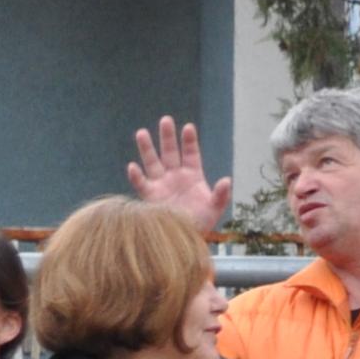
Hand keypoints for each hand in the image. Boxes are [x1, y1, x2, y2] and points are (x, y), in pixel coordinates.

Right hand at [126, 118, 232, 233]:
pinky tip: (132, 167)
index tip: (188, 127)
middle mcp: (175, 176)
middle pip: (170, 153)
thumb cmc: (202, 222)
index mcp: (192, 175)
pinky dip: (136, 176)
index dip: (189, 141)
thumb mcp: (215, 209)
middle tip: (165, 120)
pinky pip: (141, 184)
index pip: (190, 154)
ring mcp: (161, 184)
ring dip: (147, 149)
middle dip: (167, 137)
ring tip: (142, 133)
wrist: (186, 238)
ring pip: (152, 162)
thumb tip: (226, 180)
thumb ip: (221, 195)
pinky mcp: (150, 196)